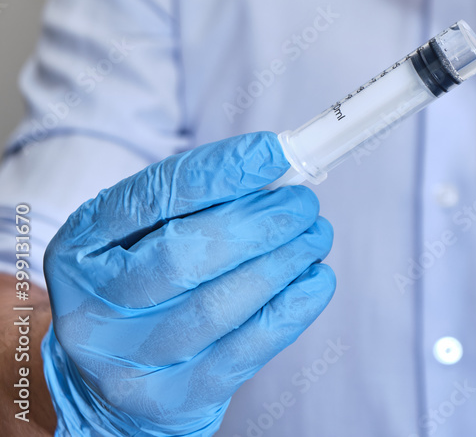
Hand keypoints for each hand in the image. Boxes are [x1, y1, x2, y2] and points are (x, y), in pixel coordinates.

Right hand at [42, 132, 334, 434]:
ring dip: (284, 261)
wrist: (105, 385)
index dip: (221, 171)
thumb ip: (195, 202)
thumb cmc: (139, 288)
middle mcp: (92, 309)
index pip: (153, 198)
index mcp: (79, 248)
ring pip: (218, 305)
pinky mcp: (172, 401)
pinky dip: (292, 309)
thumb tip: (274, 168)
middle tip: (304, 204)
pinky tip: (318, 279)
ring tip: (316, 235)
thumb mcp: (141, 236)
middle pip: (186, 256)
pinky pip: (244, 351)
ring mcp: (129, 361)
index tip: (275, 153)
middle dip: (260, 222)